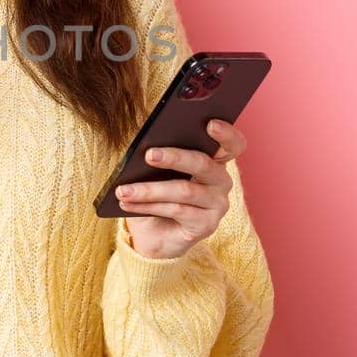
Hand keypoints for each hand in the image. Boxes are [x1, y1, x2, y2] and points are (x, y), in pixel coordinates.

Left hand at [117, 118, 246, 259]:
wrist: (154, 233)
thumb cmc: (158, 193)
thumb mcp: (158, 171)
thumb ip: (163, 156)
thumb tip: (149, 147)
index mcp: (214, 160)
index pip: (232, 144)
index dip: (226, 133)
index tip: (210, 124)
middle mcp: (222, 181)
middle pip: (202, 164)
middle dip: (173, 157)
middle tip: (148, 155)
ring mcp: (217, 204)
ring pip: (184, 191)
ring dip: (149, 190)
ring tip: (123, 190)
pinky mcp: (207, 225)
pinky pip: (176, 211)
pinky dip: (148, 206)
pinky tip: (127, 203)